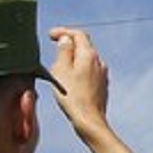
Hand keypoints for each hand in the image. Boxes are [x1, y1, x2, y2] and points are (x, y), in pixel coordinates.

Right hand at [47, 26, 147, 152]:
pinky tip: (69, 80)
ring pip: (86, 59)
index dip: (63, 31)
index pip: (78, 34)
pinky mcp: (102, 85)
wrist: (89, 120)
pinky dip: (78, 69)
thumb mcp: (60, 70)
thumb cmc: (72, 97)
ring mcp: (102, 74)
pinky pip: (89, 71)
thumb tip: (66, 39)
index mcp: (89, 55)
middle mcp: (99, 62)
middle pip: (84, 45)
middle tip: (53, 47)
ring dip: (73, 58)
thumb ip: (63, 51)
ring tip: (59, 66)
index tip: (50, 35)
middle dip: (68, 44)